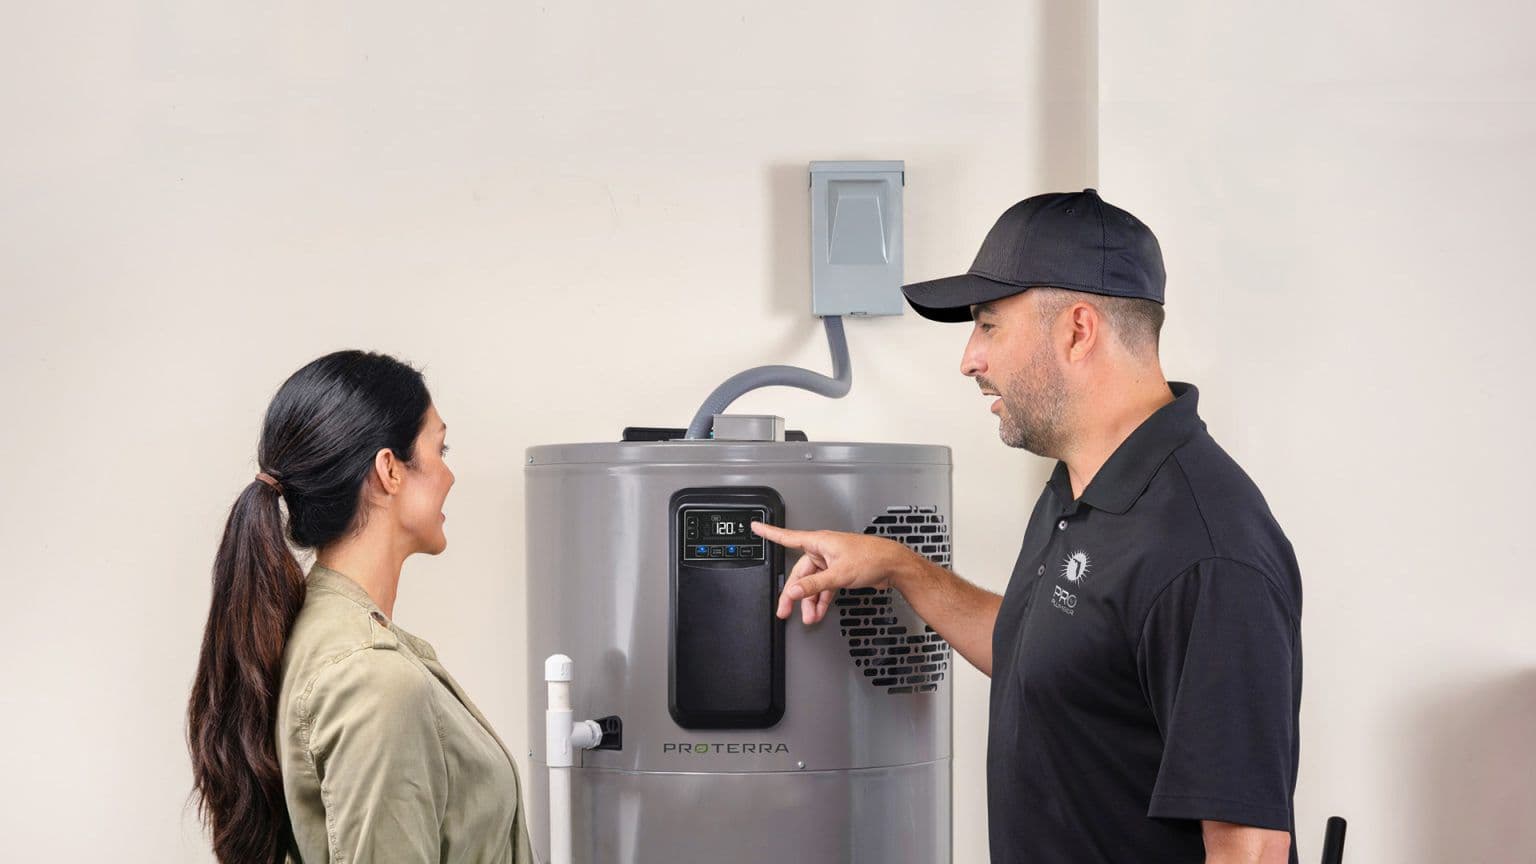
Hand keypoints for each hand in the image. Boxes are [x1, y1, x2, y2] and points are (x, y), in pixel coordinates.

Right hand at [750, 522, 918, 624]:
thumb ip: (814, 585)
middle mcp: (824, 550)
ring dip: (810, 601)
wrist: (894, 566)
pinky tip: (819, 612)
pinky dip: (821, 599)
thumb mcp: (838, 574)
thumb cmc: (872, 558)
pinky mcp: (840, 571)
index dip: (770, 533)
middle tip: (785, 610)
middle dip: (794, 594)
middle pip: (800, 573)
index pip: (788, 537)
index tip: (756, 527)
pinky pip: (824, 586)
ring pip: (813, 583)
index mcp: (820, 542)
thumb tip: (793, 591)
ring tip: (808, 617)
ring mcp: (832, 561)